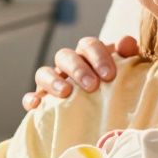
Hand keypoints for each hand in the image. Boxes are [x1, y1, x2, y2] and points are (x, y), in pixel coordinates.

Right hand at [22, 35, 138, 110]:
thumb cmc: (114, 89)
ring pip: (43, 72)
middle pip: (65, 56)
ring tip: (66, 93)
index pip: (88, 45)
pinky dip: (30, 98)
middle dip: (78, 69)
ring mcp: (52, 82)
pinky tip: (36, 105)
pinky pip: (30, 96)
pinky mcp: (42, 101)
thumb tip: (127, 42)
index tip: (110, 75)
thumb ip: (128, 57)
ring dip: (53, 80)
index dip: (98, 56)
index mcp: (88, 55)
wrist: (103, 115)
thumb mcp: (125, 72)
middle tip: (92, 86)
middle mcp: (68, 65)